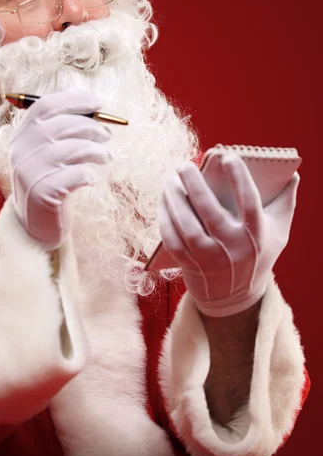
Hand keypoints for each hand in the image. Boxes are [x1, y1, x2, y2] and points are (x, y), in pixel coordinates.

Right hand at [9, 89, 111, 249]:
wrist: (34, 225)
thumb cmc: (49, 180)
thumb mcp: (49, 151)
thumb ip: (60, 127)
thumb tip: (88, 102)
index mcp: (21, 134)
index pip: (45, 106)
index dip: (74, 100)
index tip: (98, 103)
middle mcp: (21, 150)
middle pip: (62, 124)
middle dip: (92, 126)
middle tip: (107, 135)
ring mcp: (30, 171)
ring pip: (73, 148)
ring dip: (96, 150)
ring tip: (105, 157)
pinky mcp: (42, 192)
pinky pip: (77, 174)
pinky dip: (90, 174)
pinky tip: (91, 179)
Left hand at [158, 153, 298, 316]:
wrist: (236, 298)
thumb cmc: (257, 254)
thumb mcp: (277, 233)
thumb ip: (284, 203)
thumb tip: (293, 174)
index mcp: (256, 235)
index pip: (250, 203)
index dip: (240, 179)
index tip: (229, 156)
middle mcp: (232, 248)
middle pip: (210, 213)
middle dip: (195, 186)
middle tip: (184, 164)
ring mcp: (209, 258)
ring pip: (187, 227)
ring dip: (174, 201)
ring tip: (169, 180)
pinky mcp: (189, 265)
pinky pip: (172, 240)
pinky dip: (165, 219)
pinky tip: (163, 201)